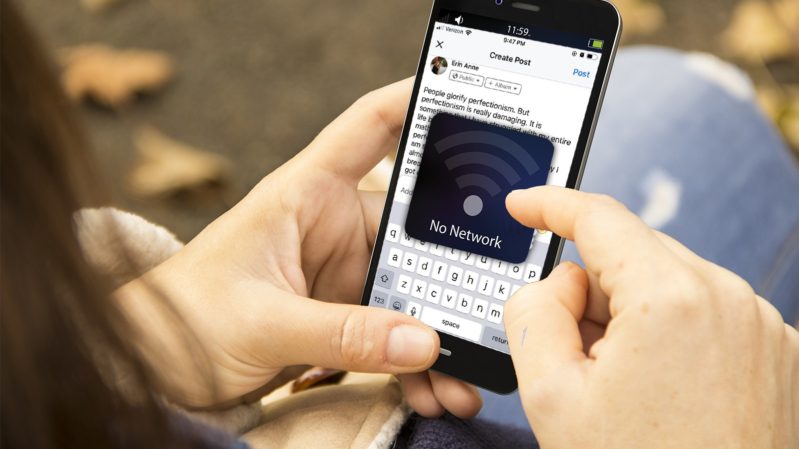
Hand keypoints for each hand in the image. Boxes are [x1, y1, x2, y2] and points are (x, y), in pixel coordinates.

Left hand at [117, 79, 480, 416]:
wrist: (152, 366)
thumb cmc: (183, 318)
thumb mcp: (262, 323)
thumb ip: (341, 334)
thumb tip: (421, 341)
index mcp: (306, 195)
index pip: (369, 129)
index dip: (417, 104)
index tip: (473, 105)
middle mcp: (331, 227)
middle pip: (413, 230)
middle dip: (452, 275)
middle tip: (487, 313)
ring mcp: (341, 274)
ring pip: (411, 292)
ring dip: (438, 334)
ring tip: (463, 381)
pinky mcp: (342, 315)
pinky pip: (394, 332)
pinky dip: (415, 362)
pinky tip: (433, 389)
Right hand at [503, 187, 798, 447]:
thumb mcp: (551, 394)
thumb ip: (534, 311)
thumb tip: (561, 282)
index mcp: (673, 298)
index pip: (599, 218)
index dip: (550, 204)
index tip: (525, 204)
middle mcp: (730, 299)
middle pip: (634, 255)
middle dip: (591, 287)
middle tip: (571, 352)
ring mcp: (761, 326)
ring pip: (669, 283)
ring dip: (630, 315)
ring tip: (620, 387)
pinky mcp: (776, 352)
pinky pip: (705, 313)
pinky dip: (670, 333)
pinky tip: (658, 390)